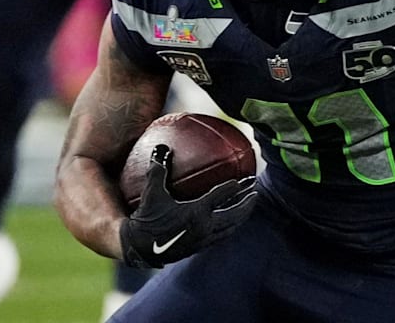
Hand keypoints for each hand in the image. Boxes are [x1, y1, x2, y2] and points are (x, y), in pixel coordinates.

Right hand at [118, 144, 256, 267]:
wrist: (138, 248)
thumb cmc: (145, 217)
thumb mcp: (152, 192)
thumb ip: (158, 169)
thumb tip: (162, 147)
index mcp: (196, 212)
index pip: (220, 197)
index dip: (233, 187)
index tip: (244, 179)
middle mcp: (203, 227)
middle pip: (233, 215)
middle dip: (247, 204)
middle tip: (256, 192)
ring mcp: (203, 240)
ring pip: (229, 228)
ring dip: (241, 217)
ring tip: (248, 207)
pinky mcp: (198, 248)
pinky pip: (220, 236)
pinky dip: (229, 227)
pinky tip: (229, 222)